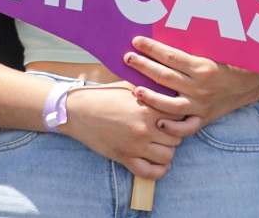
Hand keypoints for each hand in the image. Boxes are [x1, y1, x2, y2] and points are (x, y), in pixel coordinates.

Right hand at [58, 83, 187, 179]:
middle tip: (168, 130)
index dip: (180, 115)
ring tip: (161, 144)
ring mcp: (135, 146)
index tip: (175, 115)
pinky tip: (160, 164)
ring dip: (167, 151)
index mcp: (148, 108)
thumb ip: (151, 90)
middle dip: (175, 134)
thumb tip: (170, 91)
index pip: (179, 116)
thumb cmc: (104, 95)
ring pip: (168, 156)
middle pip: (177, 137)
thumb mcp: (130, 86)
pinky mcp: (125, 158)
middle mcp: (145, 128)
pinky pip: (150, 172)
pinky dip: (159, 171)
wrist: (78, 110)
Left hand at [123, 35, 258, 126]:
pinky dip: (173, 128)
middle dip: (144, 67)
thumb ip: (189, 48)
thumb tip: (164, 36)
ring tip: (135, 91)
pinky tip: (158, 123)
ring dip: (152, 98)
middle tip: (127, 58)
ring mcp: (200, 105)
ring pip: (172, 104)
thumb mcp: (211, 51)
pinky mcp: (203, 119)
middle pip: (166, 77)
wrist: (248, 84)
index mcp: (201, 67)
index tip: (136, 41)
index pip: (170, 56)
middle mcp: (200, 87)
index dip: (152, 48)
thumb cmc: (226, 63)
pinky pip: (187, 127)